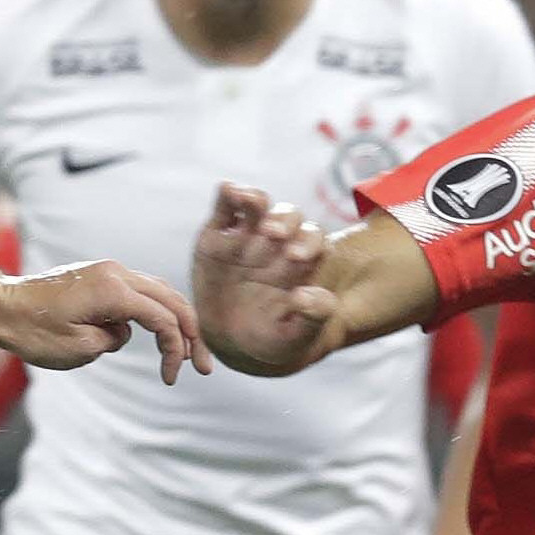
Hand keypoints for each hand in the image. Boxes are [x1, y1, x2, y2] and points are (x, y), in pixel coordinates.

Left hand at [0, 256, 208, 382]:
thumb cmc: (31, 330)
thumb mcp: (79, 348)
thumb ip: (113, 339)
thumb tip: (122, 331)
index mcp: (114, 290)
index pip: (163, 319)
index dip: (176, 349)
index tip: (170, 378)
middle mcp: (115, 273)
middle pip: (170, 299)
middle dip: (191, 333)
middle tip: (204, 367)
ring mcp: (106, 271)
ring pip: (157, 291)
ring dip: (174, 320)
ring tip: (185, 350)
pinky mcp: (97, 276)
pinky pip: (136, 291)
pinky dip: (152, 312)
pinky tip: (154, 334)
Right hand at [191, 185, 339, 377]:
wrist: (232, 344)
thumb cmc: (272, 340)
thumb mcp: (294, 338)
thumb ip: (312, 318)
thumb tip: (307, 297)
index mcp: (303, 264)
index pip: (316, 243)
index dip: (310, 244)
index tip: (297, 257)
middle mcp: (279, 244)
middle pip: (291, 219)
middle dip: (285, 222)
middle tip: (273, 234)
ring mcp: (248, 236)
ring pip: (260, 207)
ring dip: (256, 201)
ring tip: (250, 202)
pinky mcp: (218, 235)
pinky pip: (226, 207)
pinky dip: (228, 194)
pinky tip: (228, 190)